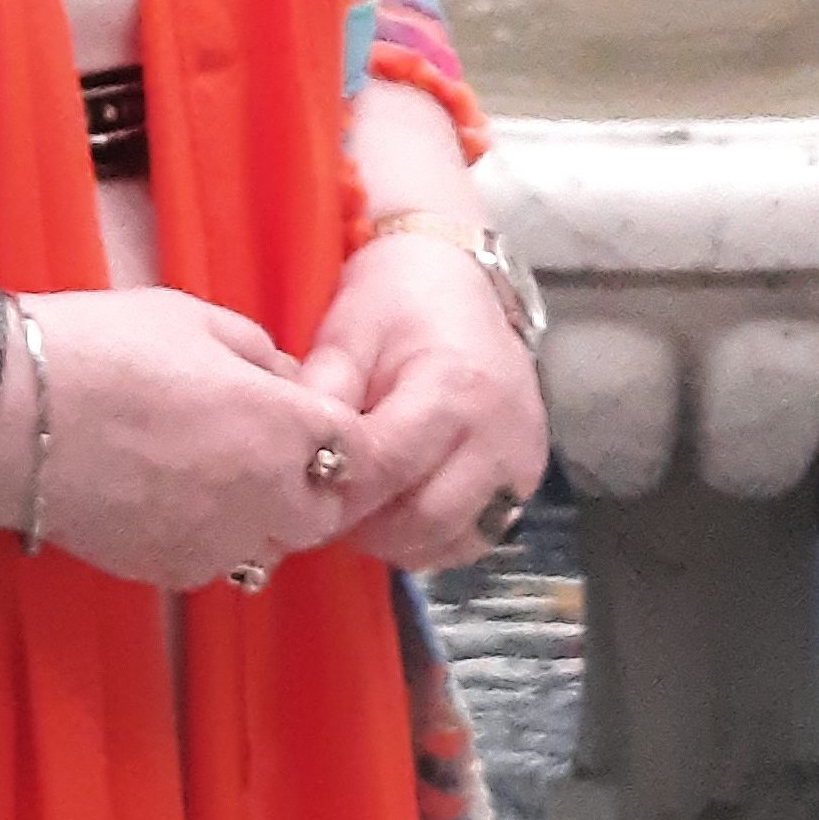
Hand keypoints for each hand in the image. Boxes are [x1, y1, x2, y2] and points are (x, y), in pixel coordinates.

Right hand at [0, 292, 348, 594]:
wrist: (8, 414)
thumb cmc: (100, 348)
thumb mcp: (195, 319)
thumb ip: (260, 354)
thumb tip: (284, 380)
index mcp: (284, 425)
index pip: (359, 450)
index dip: (338, 433)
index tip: (308, 416)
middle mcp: (265, 497)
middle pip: (324, 511)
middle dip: (309, 485)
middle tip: (266, 449)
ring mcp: (218, 543)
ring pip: (270, 545)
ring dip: (259, 516)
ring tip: (210, 473)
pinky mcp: (169, 571)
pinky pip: (214, 561)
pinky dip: (207, 538)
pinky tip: (164, 497)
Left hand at [301, 212, 550, 575]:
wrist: (461, 279)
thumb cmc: (397, 300)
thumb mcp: (348, 330)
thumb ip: (324, 392)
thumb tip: (293, 455)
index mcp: (455, 388)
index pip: (388, 467)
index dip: (336, 490)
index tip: (297, 490)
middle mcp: (500, 434)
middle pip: (425, 520)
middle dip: (366, 526)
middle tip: (325, 507)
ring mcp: (521, 461)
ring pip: (453, 540)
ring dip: (399, 539)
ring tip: (361, 505)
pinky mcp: (526, 479)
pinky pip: (475, 536)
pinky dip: (432, 538)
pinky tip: (398, 508)